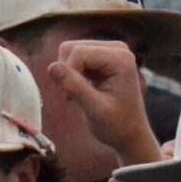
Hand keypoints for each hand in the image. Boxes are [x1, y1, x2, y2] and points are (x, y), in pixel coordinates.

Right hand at [47, 39, 155, 158]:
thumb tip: (51, 66)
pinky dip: (70, 74)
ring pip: (69, 51)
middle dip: (66, 72)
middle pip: (71, 48)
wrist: (129, 134)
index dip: (68, 74)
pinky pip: (72, 57)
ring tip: (77, 94)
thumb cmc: (117, 125)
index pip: (78, 52)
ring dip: (67, 73)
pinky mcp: (101, 57)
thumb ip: (74, 86)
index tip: (72, 98)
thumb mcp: (94, 109)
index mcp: (121, 58)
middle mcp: (117, 49)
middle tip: (73, 95)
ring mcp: (109, 51)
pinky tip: (80, 90)